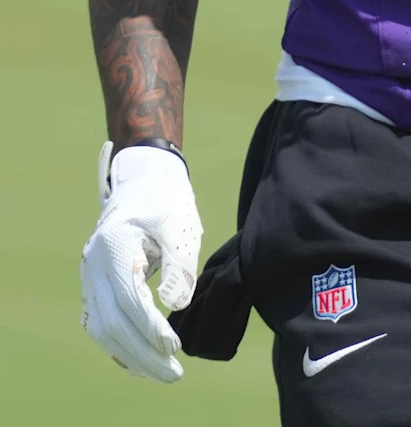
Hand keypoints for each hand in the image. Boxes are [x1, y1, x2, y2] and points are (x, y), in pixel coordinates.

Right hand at [81, 142, 201, 380]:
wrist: (144, 176)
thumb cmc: (166, 197)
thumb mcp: (179, 223)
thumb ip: (179, 263)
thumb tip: (176, 305)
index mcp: (113, 244)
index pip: (129, 298)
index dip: (151, 327)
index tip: (175, 346)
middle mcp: (94, 262)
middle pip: (112, 322)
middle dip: (142, 353)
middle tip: (174, 373)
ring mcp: (90, 274)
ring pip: (102, 328)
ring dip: (130, 355)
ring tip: (161, 372)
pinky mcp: (94, 282)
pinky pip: (100, 321)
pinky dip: (118, 345)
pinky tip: (141, 359)